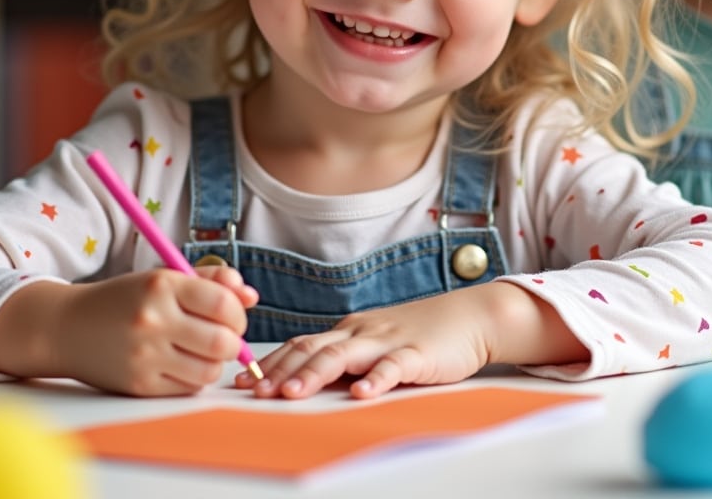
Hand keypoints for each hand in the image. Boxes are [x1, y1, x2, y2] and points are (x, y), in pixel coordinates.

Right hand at [0, 265, 256, 395]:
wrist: (66, 327)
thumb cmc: (123, 300)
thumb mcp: (163, 278)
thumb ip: (211, 281)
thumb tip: (252, 296)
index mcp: (161, 286)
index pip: (224, 305)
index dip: (238, 313)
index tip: (231, 315)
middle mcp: (153, 320)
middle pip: (223, 342)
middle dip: (232, 340)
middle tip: (223, 336)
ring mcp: (145, 356)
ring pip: (210, 371)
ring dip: (215, 362)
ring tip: (201, 351)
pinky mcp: (138, 384)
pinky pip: (187, 388)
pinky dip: (193, 378)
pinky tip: (181, 364)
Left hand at [241, 289, 490, 399]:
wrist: (470, 317)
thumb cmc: (420, 334)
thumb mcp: (375, 344)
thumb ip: (345, 359)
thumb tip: (304, 381)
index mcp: (349, 331)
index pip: (301, 345)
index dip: (271, 364)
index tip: (242, 382)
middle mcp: (362, 332)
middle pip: (314, 349)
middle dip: (281, 371)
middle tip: (255, 392)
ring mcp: (388, 341)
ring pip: (344, 356)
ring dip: (315, 375)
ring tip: (292, 395)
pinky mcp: (417, 353)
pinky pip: (393, 366)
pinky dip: (376, 379)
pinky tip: (362, 394)